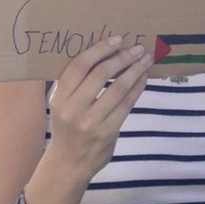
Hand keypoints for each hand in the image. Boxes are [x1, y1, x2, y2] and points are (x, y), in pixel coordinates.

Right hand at [47, 36, 149, 181]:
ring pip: (117, 88)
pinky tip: (142, 79)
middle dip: (122, 57)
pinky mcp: (107, 132)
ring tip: (145, 60)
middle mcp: (72, 108)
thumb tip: (103, 55)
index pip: (79, 66)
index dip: (99, 50)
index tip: (116, 39)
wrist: (68, 164)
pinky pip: (126, 105)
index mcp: (59, 97)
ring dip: (134, 71)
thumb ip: (75, 85)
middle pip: (100, 74)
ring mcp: (90, 121)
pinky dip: (137, 89)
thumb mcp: (61, 105)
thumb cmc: (67, 128)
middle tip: (137, 48)